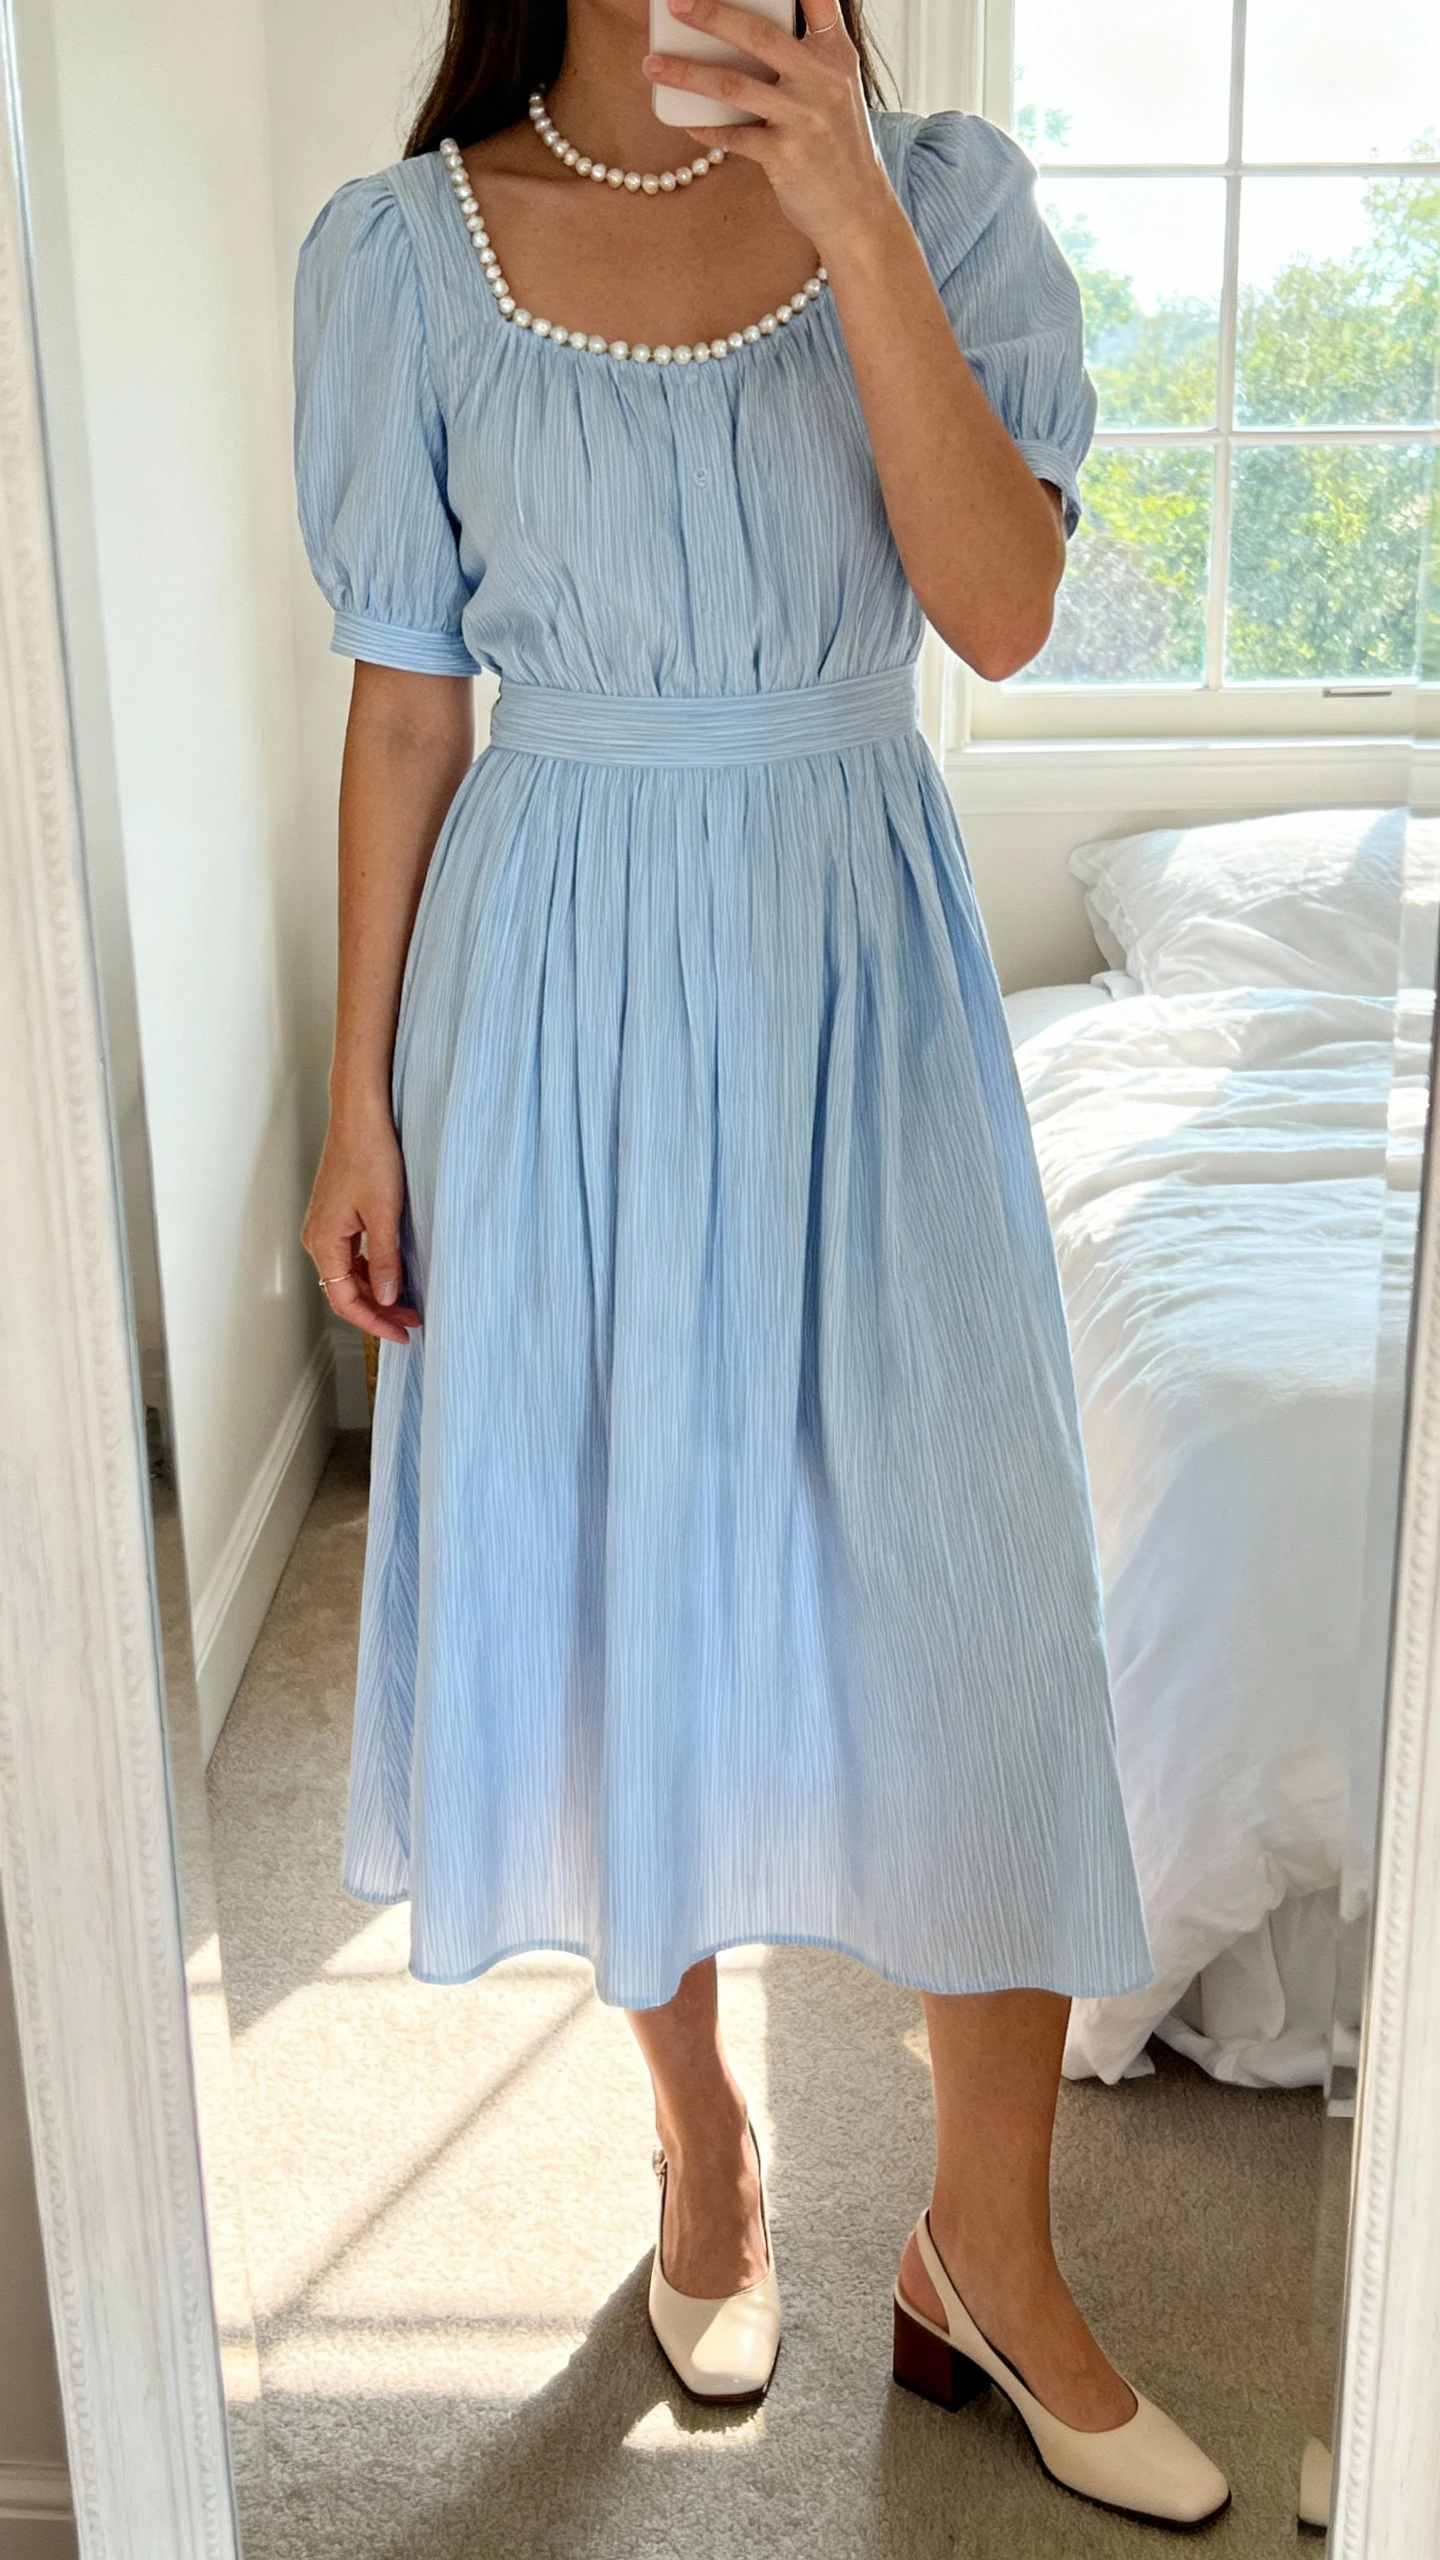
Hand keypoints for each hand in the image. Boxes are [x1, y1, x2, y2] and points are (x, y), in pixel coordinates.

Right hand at [301, 1108, 421, 1346]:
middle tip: (412, 1321)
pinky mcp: (336, 1216)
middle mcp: (318, 1237)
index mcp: (324, 1241)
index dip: (374, 1322)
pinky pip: (349, 1256)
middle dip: (378, 1311)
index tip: (402, 1333)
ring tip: (407, 1302)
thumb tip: (386, 1297)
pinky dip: (370, 1271)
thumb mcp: (384, 1213)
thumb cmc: (369, 1153)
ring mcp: (325, 1227)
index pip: (345, 1300)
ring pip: (347, 1275)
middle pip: (344, 1291)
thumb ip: (384, 1259)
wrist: (361, 1115)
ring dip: (375, 1292)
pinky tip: (392, 1274)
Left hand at [641, 0, 888, 258]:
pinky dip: (706, 128)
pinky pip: (733, 136)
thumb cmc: (837, 144)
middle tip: (675, 3)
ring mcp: (803, 118)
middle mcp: (822, 79)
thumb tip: (740, 34)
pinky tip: (686, 121)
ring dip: (687, 73)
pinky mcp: (786, 156)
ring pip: (733, 85)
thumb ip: (804, 58)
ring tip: (652, 65)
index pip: (817, 0)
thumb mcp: (835, 90)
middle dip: (712, 14)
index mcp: (835, 54)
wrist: (857, 209)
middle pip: (757, 35)